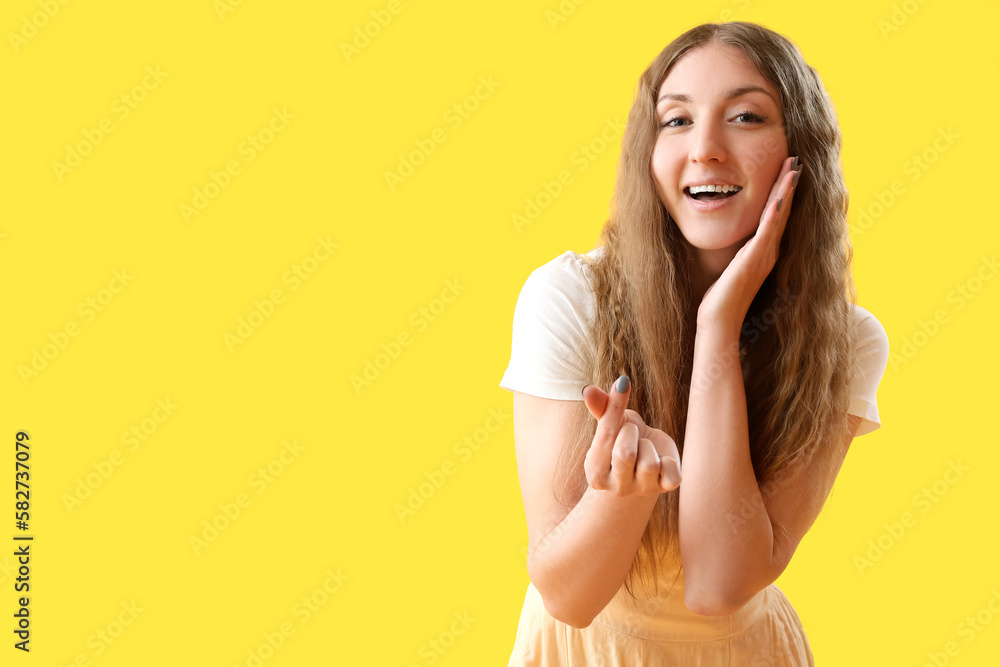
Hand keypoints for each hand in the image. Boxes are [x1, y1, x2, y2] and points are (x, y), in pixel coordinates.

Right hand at [581, 375, 681, 496]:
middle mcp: (616, 487)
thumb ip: (601, 408)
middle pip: (625, 453)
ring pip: (649, 463)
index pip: (605, 436)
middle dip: (632, 433)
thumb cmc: (623, 439)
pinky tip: (662, 460)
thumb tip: (588, 389)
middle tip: (632, 434)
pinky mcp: (665, 489)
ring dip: (650, 446)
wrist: (644, 464)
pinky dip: (670, 460)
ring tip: (645, 448)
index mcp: (595, 473)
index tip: (623, 382)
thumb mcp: (612, 424)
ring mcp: (641, 490)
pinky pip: (672, 472)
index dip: (615, 406)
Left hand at [698, 156, 802, 330]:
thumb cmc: (720, 299)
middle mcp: (768, 251)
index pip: (776, 215)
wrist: (719, 321)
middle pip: (782, 210)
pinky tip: (779, 195)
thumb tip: (735, 242)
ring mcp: (764, 255)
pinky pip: (767, 230)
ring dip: (786, 190)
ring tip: (793, 167)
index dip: (782, 192)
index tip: (787, 170)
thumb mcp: (730, 268)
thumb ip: (737, 253)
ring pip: (778, 215)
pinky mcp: (754, 259)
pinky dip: (774, 212)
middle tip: (796, 159)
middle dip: (788, 184)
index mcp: (763, 251)